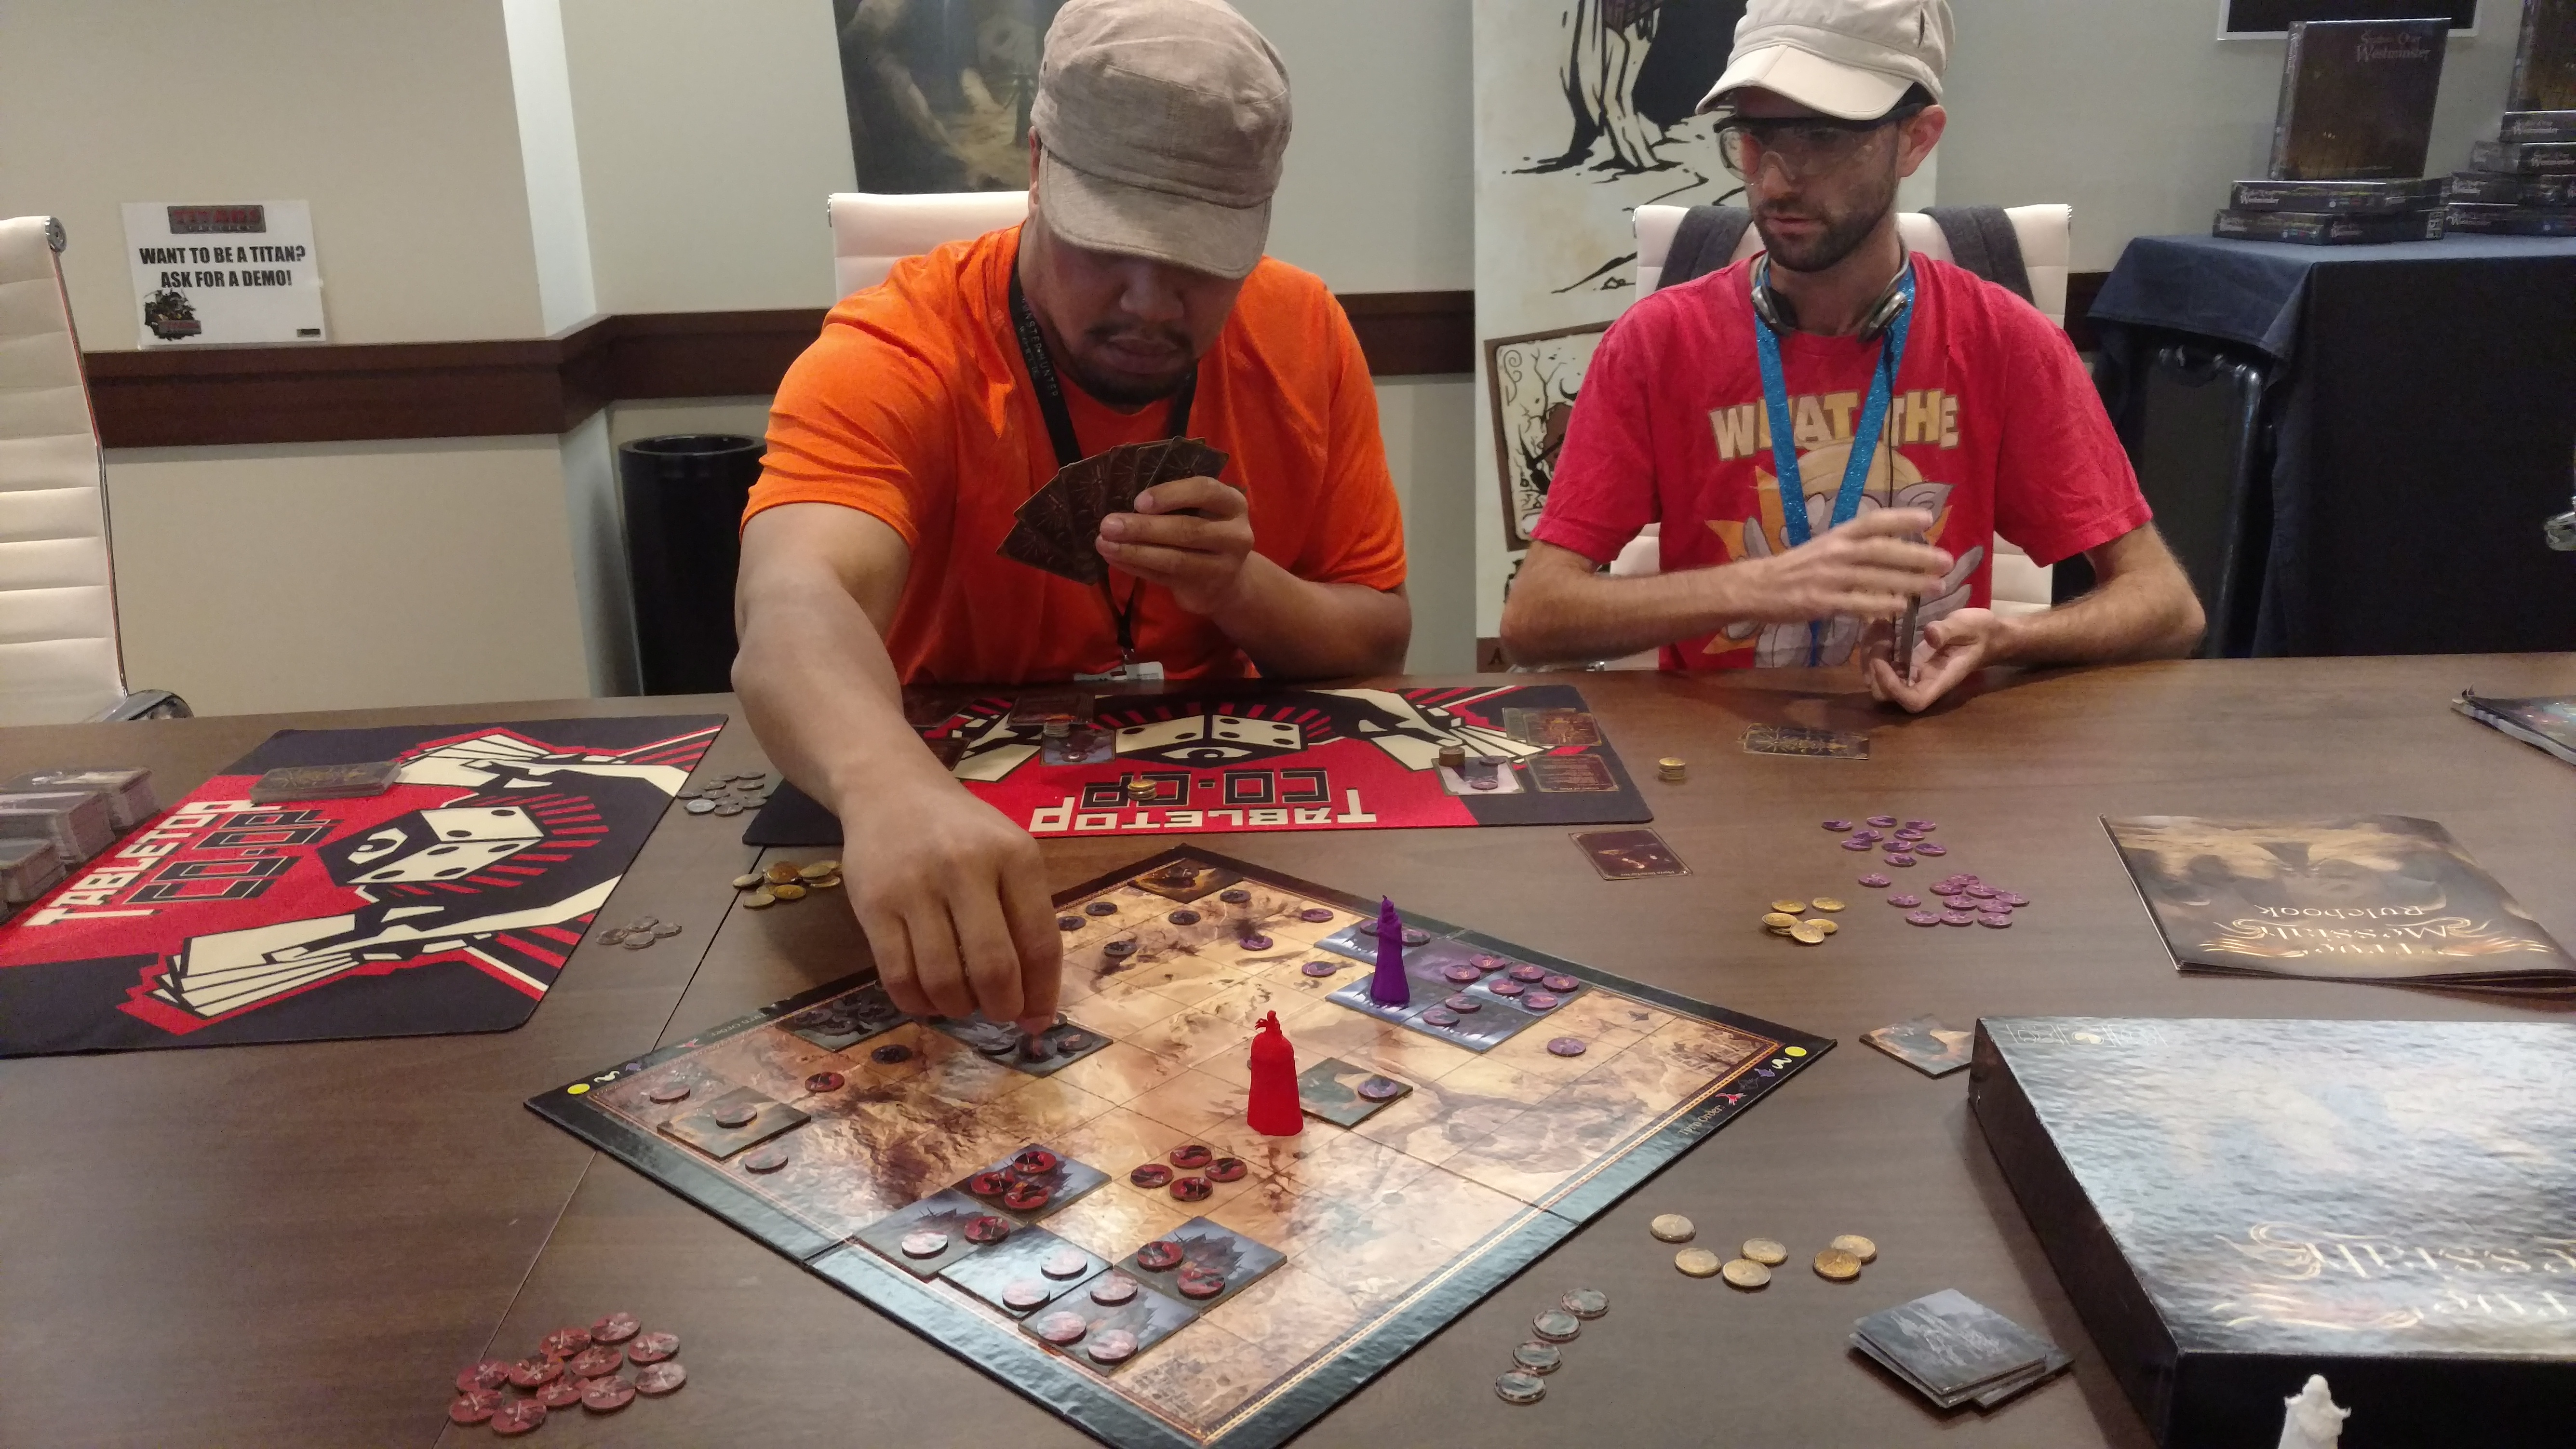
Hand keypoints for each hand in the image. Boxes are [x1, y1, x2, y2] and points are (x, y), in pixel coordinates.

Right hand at [839, 769, 1060, 1033]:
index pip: (1039, 943)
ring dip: (958, 1008)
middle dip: (1002, 1007)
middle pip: (994, 968)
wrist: (891, 791)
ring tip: (961, 1002)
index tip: (1038, 1021)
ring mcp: (915, 886)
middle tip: (999, 1012)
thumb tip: (1036, 1007)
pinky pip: (898, 977)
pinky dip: (917, 1003)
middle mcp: (966, 868)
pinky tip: (926, 998)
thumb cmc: (962, 832)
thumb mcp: (1009, 854)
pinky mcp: (872, 904)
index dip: (1042, 994)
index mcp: (1014, 857)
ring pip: (943, 980)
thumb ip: (1027, 919)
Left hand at [1096, 475, 1253, 614]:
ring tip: (1103, 544)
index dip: (1171, 494)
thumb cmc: (1205, 530)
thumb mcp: (1202, 510)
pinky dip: (1135, 567)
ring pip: (1174, 560)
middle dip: (1143, 527)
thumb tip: (1122, 496)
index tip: (1138, 501)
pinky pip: (1163, 578)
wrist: (1227, 581)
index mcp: (1233, 504)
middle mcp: (1235, 536)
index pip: (1205, 491)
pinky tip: (1114, 558)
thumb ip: (1175, 502)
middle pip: (1187, 530)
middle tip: (1108, 524)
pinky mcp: (1203, 591)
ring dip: (1134, 551)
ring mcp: (1222, 567)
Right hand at [1729, 508, 1950, 624]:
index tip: (1928, 519)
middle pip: (1881, 550)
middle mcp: (1834, 552)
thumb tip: (1894, 549)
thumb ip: (1854, 547)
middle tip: (1946, 560)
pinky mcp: (1820, 602)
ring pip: (1874, 576)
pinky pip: (1856, 603)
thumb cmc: (1795, 568)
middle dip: (1917, 555)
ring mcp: (1827, 577)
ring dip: (1909, 581)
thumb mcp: (1824, 548)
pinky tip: (1900, 606)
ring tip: (1937, 586)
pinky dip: (1879, 604)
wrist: (1757, 587)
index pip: (1872, 521)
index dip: (1900, 518)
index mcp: (1836, 535)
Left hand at [1868, 606, 2011, 711]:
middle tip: (1881, 635)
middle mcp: (1922, 683)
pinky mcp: (1907, 664)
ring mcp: (1913, 675)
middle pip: (1886, 695)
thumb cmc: (1981, 632)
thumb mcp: (1968, 626)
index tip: (1883, 660)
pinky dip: (1876, 648)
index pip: (1912, 701)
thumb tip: (1929, 635)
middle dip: (1874, 668)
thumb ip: (1948, 631)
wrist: (1987, 634)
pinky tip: (1882, 625)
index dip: (1892, 687)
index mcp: (1939, 681)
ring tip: (1881, 625)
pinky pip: (1883, 664)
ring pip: (1878, 679)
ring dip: (1871, 655)